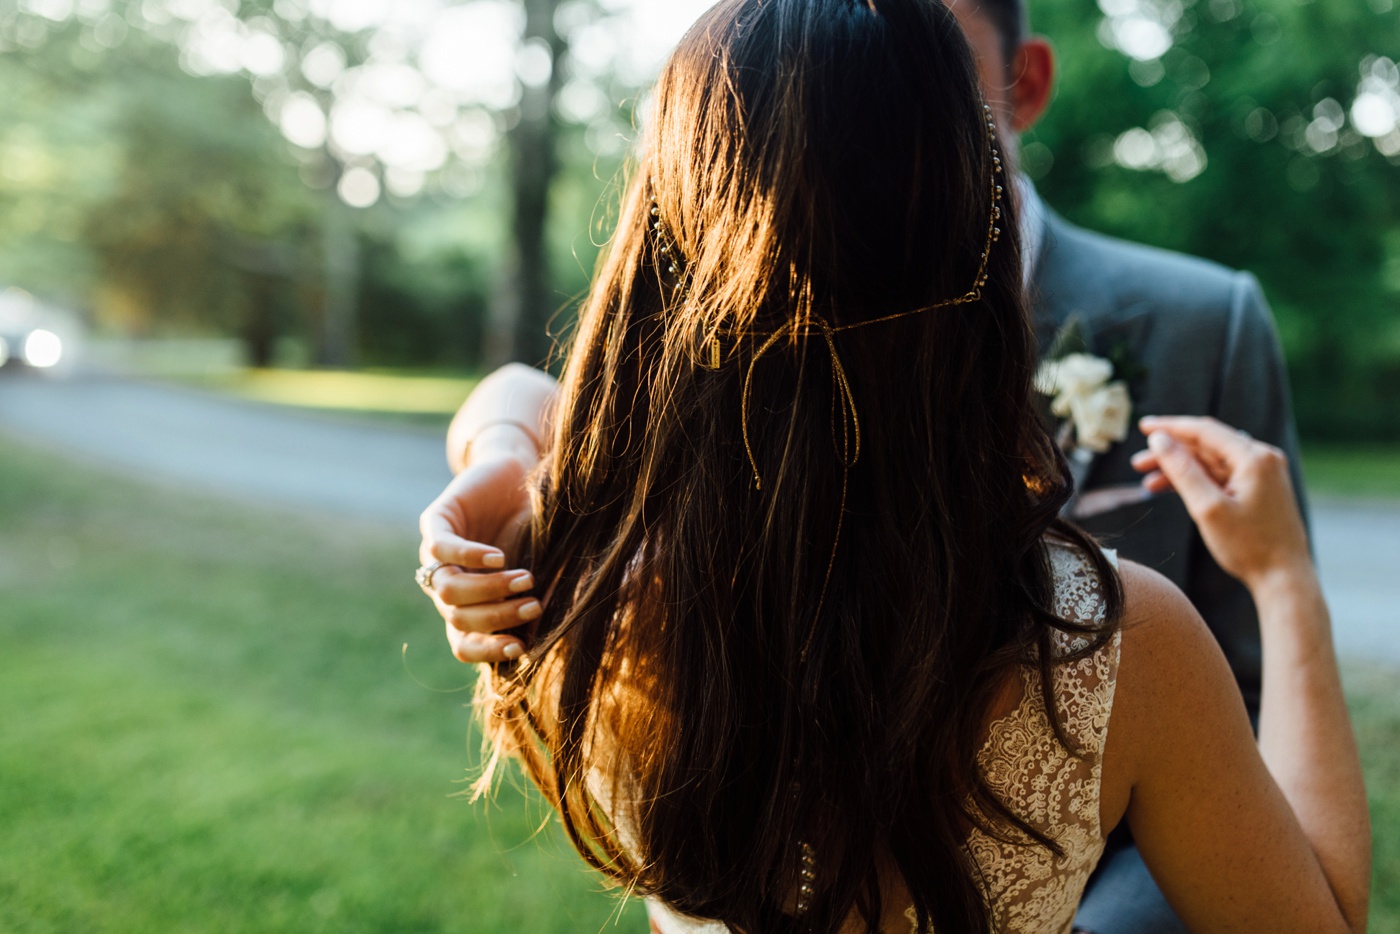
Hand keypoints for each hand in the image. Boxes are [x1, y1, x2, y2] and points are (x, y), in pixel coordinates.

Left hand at [419, 452, 538, 663]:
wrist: (514, 476)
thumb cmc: (529, 527)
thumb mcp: (538, 565)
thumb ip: (541, 595)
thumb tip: (555, 629)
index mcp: (466, 604)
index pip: (464, 643)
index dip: (488, 652)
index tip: (521, 648)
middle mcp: (445, 585)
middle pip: (458, 619)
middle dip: (499, 617)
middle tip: (534, 604)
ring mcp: (434, 556)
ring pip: (448, 590)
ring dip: (489, 590)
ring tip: (525, 579)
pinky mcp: (435, 522)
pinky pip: (443, 549)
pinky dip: (471, 557)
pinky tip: (499, 557)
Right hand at [1130, 416, 1311, 593]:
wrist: (1284, 578)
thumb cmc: (1249, 547)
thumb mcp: (1207, 508)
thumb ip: (1182, 470)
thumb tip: (1159, 439)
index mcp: (1254, 458)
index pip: (1204, 431)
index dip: (1170, 427)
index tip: (1143, 425)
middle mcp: (1262, 459)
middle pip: (1206, 446)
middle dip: (1171, 452)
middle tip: (1138, 463)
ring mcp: (1262, 474)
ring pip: (1212, 462)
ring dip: (1181, 469)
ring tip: (1148, 483)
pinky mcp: (1260, 489)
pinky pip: (1222, 476)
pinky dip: (1197, 481)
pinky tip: (1173, 490)